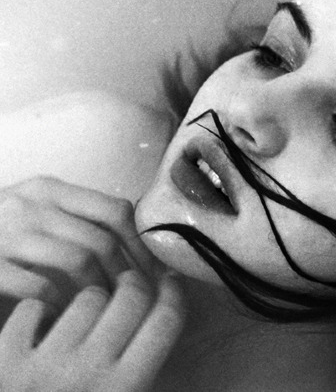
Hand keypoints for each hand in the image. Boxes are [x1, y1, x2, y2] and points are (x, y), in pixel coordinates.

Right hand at [0, 177, 162, 307]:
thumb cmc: (5, 231)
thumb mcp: (40, 212)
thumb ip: (79, 219)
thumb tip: (140, 247)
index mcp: (50, 189)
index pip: (115, 209)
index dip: (141, 243)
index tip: (153, 269)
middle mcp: (30, 205)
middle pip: (101, 239)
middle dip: (127, 274)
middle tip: (137, 298)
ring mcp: (7, 234)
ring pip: (78, 262)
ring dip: (101, 291)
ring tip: (108, 308)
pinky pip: (41, 288)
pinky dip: (64, 305)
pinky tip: (69, 314)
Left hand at [0, 270, 184, 391]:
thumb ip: (143, 373)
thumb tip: (162, 321)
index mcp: (125, 389)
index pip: (165, 321)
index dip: (173, 294)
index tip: (171, 282)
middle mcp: (88, 373)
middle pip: (131, 298)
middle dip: (136, 285)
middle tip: (133, 286)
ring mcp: (43, 366)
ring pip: (86, 297)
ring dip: (92, 300)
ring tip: (90, 312)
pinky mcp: (5, 360)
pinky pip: (32, 308)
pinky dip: (39, 311)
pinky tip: (45, 325)